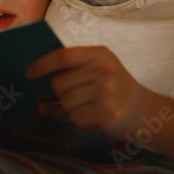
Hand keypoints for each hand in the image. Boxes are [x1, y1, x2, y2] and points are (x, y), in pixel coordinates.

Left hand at [26, 45, 151, 138]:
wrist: (144, 110)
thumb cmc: (114, 87)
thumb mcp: (100, 66)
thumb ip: (75, 64)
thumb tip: (37, 66)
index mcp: (99, 53)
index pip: (62, 56)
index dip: (42, 64)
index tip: (29, 72)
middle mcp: (103, 69)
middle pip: (59, 82)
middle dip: (61, 92)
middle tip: (79, 94)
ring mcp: (106, 91)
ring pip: (65, 101)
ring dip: (71, 107)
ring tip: (89, 104)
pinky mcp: (107, 112)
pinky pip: (75, 116)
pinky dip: (80, 119)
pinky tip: (94, 115)